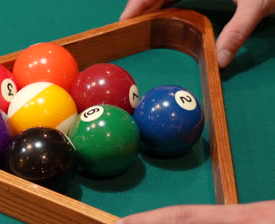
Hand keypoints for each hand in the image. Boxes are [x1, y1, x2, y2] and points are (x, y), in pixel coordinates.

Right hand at [120, 0, 274, 67]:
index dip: (138, 2)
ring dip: (150, 7)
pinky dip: (164, 5)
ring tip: (137, 26)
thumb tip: (221, 60)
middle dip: (139, 6)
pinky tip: (159, 18)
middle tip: (126, 29)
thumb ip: (238, 31)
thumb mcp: (256, 5)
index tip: (125, 19)